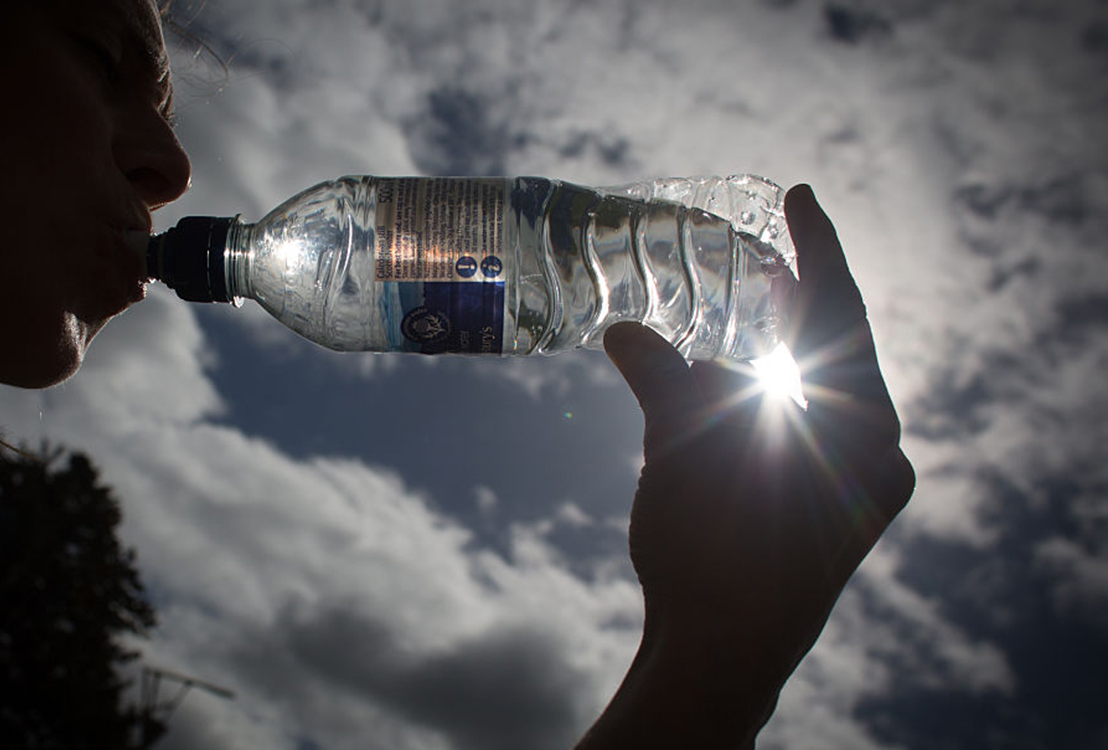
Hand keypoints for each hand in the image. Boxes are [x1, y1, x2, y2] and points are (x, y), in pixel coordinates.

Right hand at [576, 185, 915, 748]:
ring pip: (827, 394)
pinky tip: (738, 394)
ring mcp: (863, 487)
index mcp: (860, 418)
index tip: (803, 195)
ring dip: (784, 355)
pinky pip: (816, 432)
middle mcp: (877, 447)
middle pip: (840, 348)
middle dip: (800, 302)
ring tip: (746, 321)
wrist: (724, 651)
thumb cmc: (711, 543)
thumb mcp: (680, 444)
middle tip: (768, 263)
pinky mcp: (838, 516)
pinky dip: (778, 402)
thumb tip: (625, 330)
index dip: (819, 245)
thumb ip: (661, 375)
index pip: (842, 306)